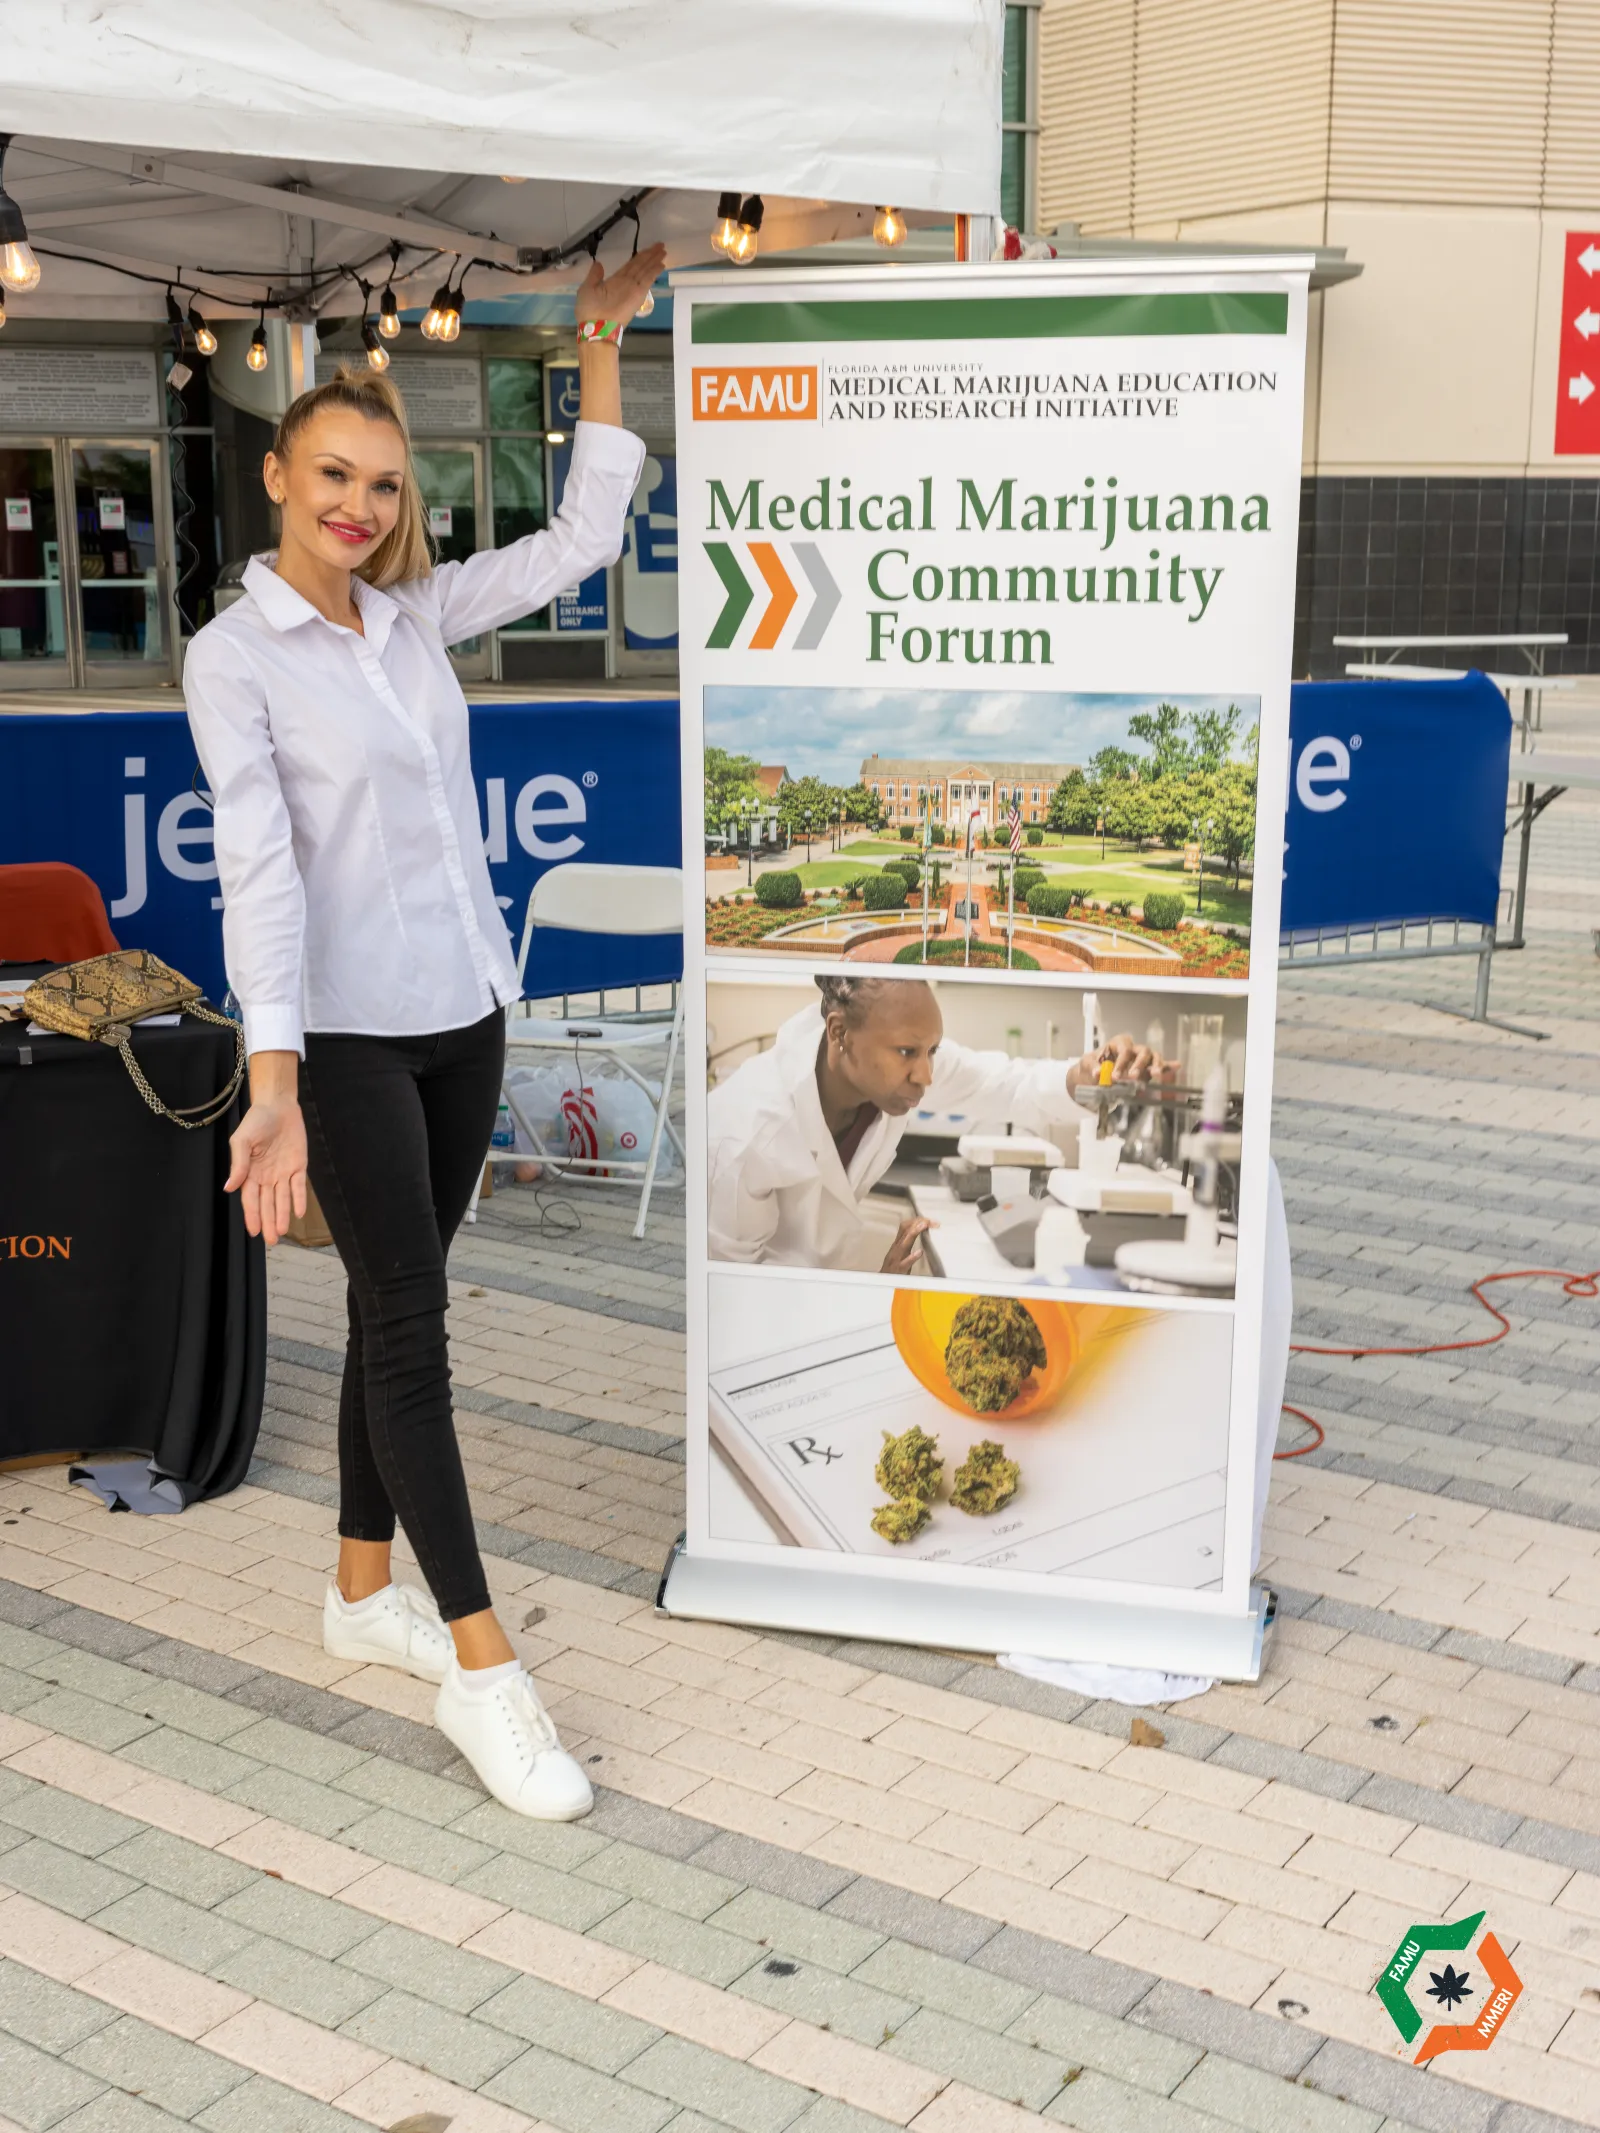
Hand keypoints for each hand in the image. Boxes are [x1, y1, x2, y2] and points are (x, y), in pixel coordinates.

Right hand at [226, 1096, 308, 1247]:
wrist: (278, 1105)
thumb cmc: (256, 1121)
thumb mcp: (242, 1141)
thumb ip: (238, 1165)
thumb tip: (229, 1188)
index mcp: (250, 1172)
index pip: (251, 1199)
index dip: (252, 1215)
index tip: (255, 1231)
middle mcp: (266, 1176)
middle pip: (267, 1204)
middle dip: (268, 1222)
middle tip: (270, 1241)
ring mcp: (283, 1172)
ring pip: (282, 1199)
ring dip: (282, 1215)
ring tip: (282, 1232)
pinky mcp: (298, 1165)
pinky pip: (298, 1186)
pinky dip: (298, 1199)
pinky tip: (298, 1213)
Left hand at [575, 241, 667, 331]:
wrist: (596, 326)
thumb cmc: (589, 310)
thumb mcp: (587, 288)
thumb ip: (594, 276)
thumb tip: (598, 264)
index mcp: (614, 281)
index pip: (629, 266)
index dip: (638, 257)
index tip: (646, 250)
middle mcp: (625, 283)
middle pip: (640, 265)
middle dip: (649, 255)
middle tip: (660, 245)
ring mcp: (633, 288)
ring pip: (645, 269)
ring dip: (654, 260)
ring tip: (663, 250)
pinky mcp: (638, 294)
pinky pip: (647, 279)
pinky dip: (654, 271)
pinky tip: (661, 264)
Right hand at [881, 1215, 934, 1274]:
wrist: (882, 1282)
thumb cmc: (893, 1268)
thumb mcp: (900, 1252)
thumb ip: (908, 1241)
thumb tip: (919, 1230)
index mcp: (897, 1244)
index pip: (905, 1226)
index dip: (916, 1221)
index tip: (927, 1219)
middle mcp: (896, 1248)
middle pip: (905, 1231)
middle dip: (917, 1223)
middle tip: (929, 1221)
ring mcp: (897, 1259)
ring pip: (904, 1243)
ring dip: (914, 1233)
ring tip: (923, 1226)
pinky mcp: (899, 1269)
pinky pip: (905, 1262)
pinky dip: (912, 1257)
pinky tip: (920, 1252)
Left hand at [1067, 1032, 1168, 1090]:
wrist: (1093, 1074)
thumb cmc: (1092, 1065)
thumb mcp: (1087, 1064)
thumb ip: (1093, 1067)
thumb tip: (1098, 1072)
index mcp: (1118, 1043)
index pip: (1124, 1050)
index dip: (1121, 1063)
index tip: (1115, 1077)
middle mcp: (1133, 1049)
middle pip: (1142, 1052)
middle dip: (1139, 1065)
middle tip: (1133, 1077)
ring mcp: (1142, 1059)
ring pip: (1154, 1057)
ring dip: (1156, 1066)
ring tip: (1156, 1074)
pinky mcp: (1147, 1069)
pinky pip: (1160, 1065)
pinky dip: (1168, 1066)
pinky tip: (1177, 1065)